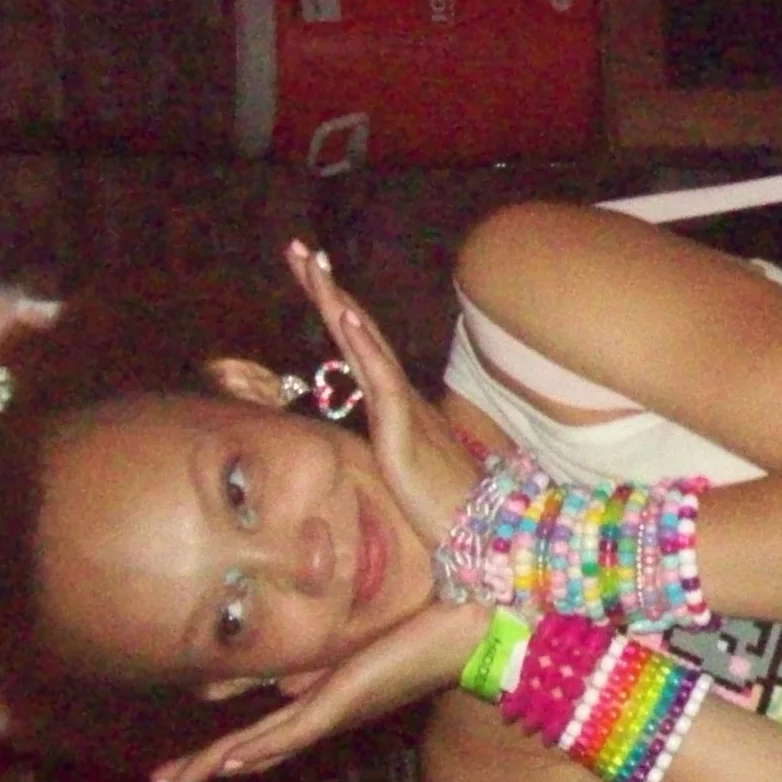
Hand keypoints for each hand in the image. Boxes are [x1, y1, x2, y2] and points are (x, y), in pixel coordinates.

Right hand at [150, 598, 492, 781]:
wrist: (468, 630)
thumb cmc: (425, 632)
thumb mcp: (354, 653)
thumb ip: (317, 670)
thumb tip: (282, 684)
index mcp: (330, 703)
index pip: (267, 733)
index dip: (227, 749)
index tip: (190, 764)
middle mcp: (328, 716)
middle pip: (255, 749)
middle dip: (207, 766)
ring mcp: (334, 712)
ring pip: (265, 748)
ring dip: (218, 764)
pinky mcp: (343, 700)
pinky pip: (294, 729)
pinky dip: (258, 746)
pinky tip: (226, 761)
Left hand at [286, 240, 481, 548]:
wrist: (483, 532)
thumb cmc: (447, 506)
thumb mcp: (403, 465)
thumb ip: (392, 438)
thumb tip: (380, 425)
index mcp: (395, 402)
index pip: (358, 345)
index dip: (335, 307)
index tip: (310, 271)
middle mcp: (398, 396)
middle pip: (357, 333)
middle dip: (326, 290)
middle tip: (298, 249)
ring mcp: (402, 410)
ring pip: (365, 347)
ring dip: (339, 304)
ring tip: (315, 268)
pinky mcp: (403, 432)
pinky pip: (382, 382)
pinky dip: (365, 347)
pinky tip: (348, 318)